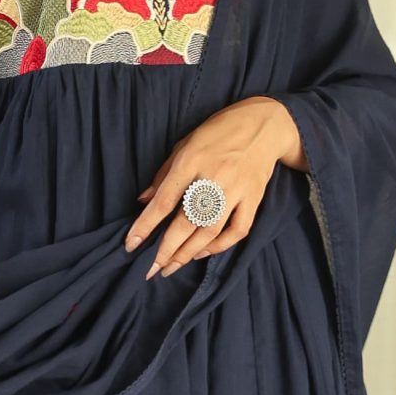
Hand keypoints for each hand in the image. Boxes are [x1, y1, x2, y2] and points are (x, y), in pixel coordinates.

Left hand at [124, 98, 303, 277]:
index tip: (130, 245)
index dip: (145, 226)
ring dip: (188, 254)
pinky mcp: (254, 198)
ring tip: (170, 268)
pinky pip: (237, 231)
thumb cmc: (218, 132)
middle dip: (165, 250)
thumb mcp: (184, 144)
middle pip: (186, 222)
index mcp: (191, 161)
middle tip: (149, 271)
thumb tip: (142, 202)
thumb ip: (163, 175)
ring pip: (209, 231)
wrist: (265, 123)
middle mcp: (213, 177)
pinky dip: (219, 246)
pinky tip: (201, 253)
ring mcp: (236, 190)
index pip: (164, 201)